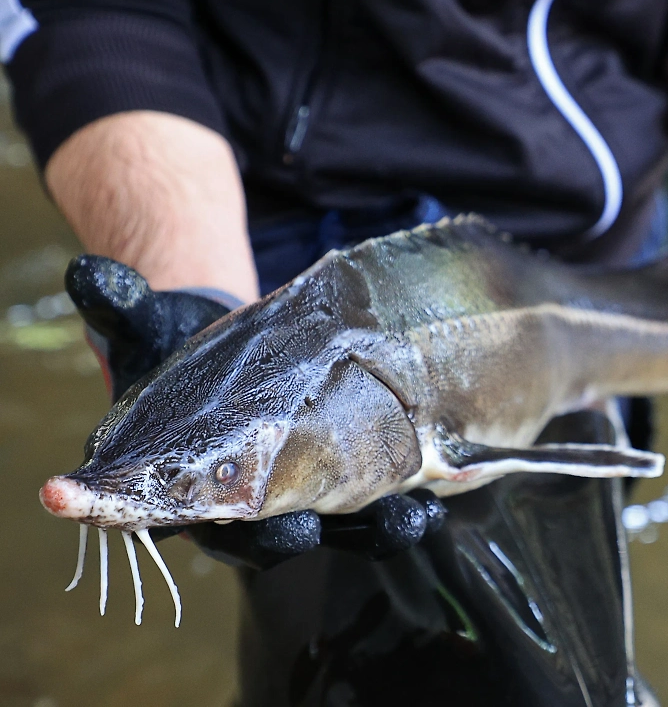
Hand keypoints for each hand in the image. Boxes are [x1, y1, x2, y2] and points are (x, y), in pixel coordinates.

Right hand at [65, 254, 445, 568]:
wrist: (207, 339)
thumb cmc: (168, 343)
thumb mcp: (143, 323)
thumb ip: (119, 307)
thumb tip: (90, 273)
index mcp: (190, 486)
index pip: (219, 528)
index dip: (249, 536)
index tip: (289, 534)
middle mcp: (244, 500)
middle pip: (285, 535)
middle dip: (326, 533)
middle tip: (366, 522)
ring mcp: (294, 486)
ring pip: (338, 521)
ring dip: (380, 524)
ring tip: (418, 514)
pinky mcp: (337, 467)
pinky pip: (369, 495)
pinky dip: (402, 497)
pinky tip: (436, 492)